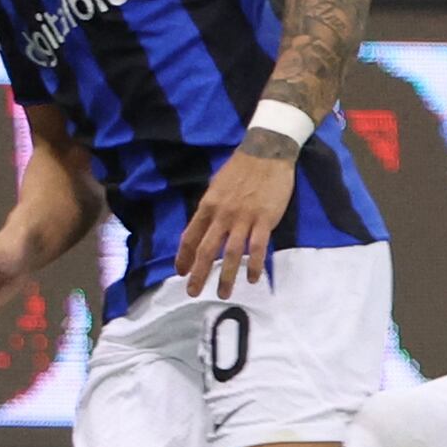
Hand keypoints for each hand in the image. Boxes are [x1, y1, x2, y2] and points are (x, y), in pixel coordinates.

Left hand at [171, 147, 296, 298]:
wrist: (266, 152)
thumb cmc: (241, 168)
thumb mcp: (217, 186)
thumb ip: (210, 208)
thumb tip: (203, 228)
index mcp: (208, 205)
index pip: (190, 236)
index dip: (184, 257)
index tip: (180, 273)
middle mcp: (222, 214)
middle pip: (207, 250)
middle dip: (199, 274)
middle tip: (193, 292)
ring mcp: (243, 218)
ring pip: (231, 253)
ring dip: (226, 276)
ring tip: (223, 294)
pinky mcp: (264, 219)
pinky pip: (257, 247)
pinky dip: (254, 265)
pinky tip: (253, 278)